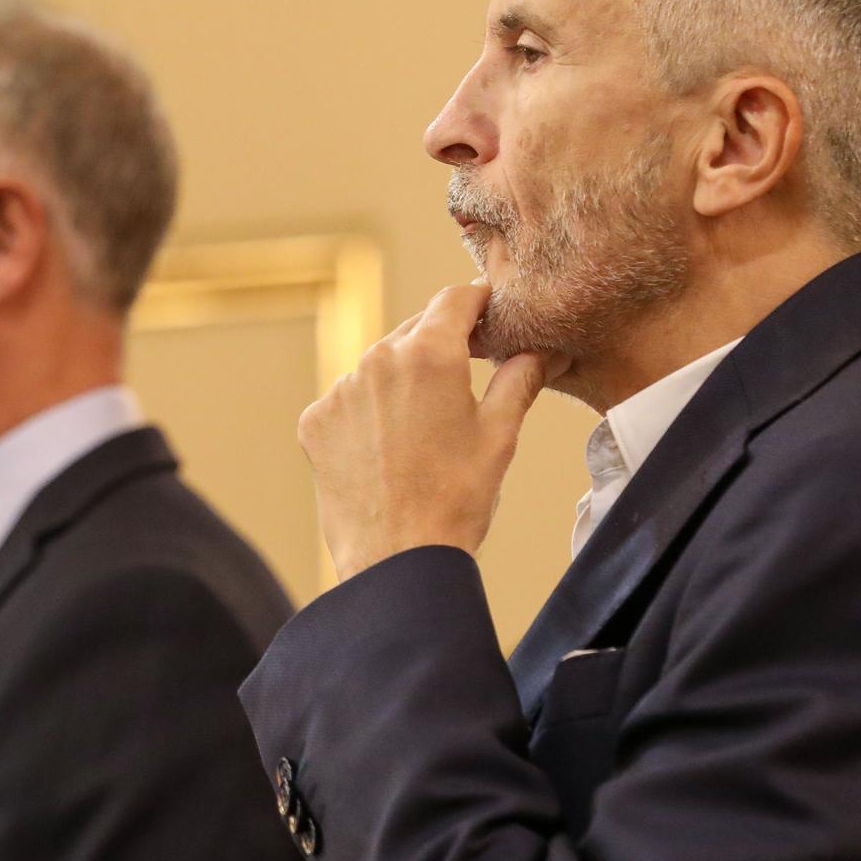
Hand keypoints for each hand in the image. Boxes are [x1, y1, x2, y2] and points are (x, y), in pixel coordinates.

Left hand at [298, 281, 555, 581]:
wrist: (395, 562)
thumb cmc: (457, 500)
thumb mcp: (500, 435)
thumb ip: (520, 378)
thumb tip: (545, 349)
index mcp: (429, 354)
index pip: (455, 298)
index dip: (478, 301)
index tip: (491, 313)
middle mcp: (377, 359)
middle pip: (416, 329)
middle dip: (443, 343)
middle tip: (470, 370)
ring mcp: (340, 390)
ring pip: (380, 365)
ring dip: (403, 379)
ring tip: (427, 426)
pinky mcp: (315, 421)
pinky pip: (348, 399)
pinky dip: (369, 411)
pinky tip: (390, 447)